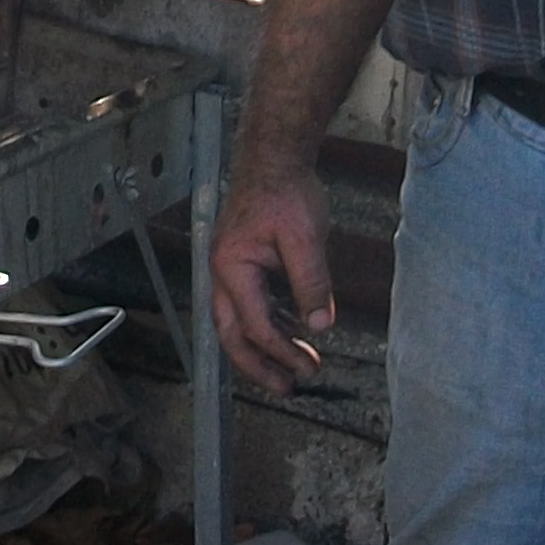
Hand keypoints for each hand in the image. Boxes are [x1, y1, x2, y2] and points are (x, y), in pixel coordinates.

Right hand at [209, 161, 335, 394]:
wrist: (275, 156)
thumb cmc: (285, 190)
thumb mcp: (305, 238)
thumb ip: (312, 283)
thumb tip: (321, 325)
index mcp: (232, 268)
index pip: (256, 325)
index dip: (282, 351)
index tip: (309, 366)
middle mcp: (223, 273)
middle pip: (232, 334)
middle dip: (259, 366)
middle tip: (287, 388)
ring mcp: (230, 268)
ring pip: (238, 322)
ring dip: (266, 347)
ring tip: (295, 368)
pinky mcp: (243, 263)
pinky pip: (250, 304)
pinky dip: (269, 324)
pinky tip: (293, 332)